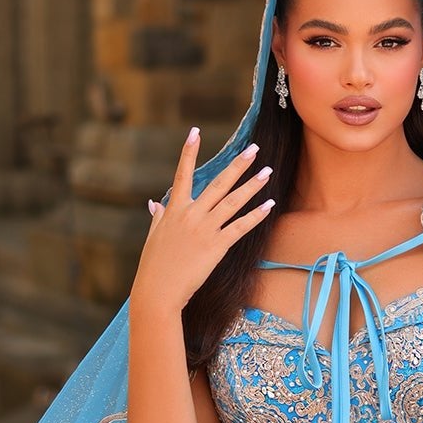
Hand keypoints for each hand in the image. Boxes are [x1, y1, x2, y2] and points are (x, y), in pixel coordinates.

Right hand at [132, 128, 272, 310]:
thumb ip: (158, 217)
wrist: (158, 291)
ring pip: (233, 201)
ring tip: (268, 172)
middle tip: (254, 148)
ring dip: (253, 185)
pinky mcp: (216, 246)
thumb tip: (155, 203)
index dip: (188, 152)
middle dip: (238, 165)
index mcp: (174, 210)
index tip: (195, 131)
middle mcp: (191, 215)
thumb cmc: (153, 266)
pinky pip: (240, 227)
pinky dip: (256, 215)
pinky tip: (269, 205)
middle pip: (219, 183)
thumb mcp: (153, 237)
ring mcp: (205, 229)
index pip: (182, 174)